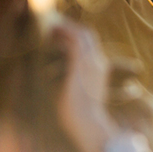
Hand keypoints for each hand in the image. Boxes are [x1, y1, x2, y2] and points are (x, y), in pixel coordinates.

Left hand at [51, 21, 115, 151]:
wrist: (89, 123)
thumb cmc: (83, 115)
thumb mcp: (82, 95)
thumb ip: (78, 82)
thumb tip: (67, 79)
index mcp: (101, 69)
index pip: (92, 45)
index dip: (78, 36)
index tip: (63, 35)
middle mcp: (98, 62)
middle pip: (89, 35)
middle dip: (72, 28)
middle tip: (56, 28)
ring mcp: (90, 62)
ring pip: (81, 34)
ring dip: (65, 29)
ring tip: (52, 30)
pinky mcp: (80, 64)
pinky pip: (73, 40)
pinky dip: (63, 34)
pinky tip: (52, 34)